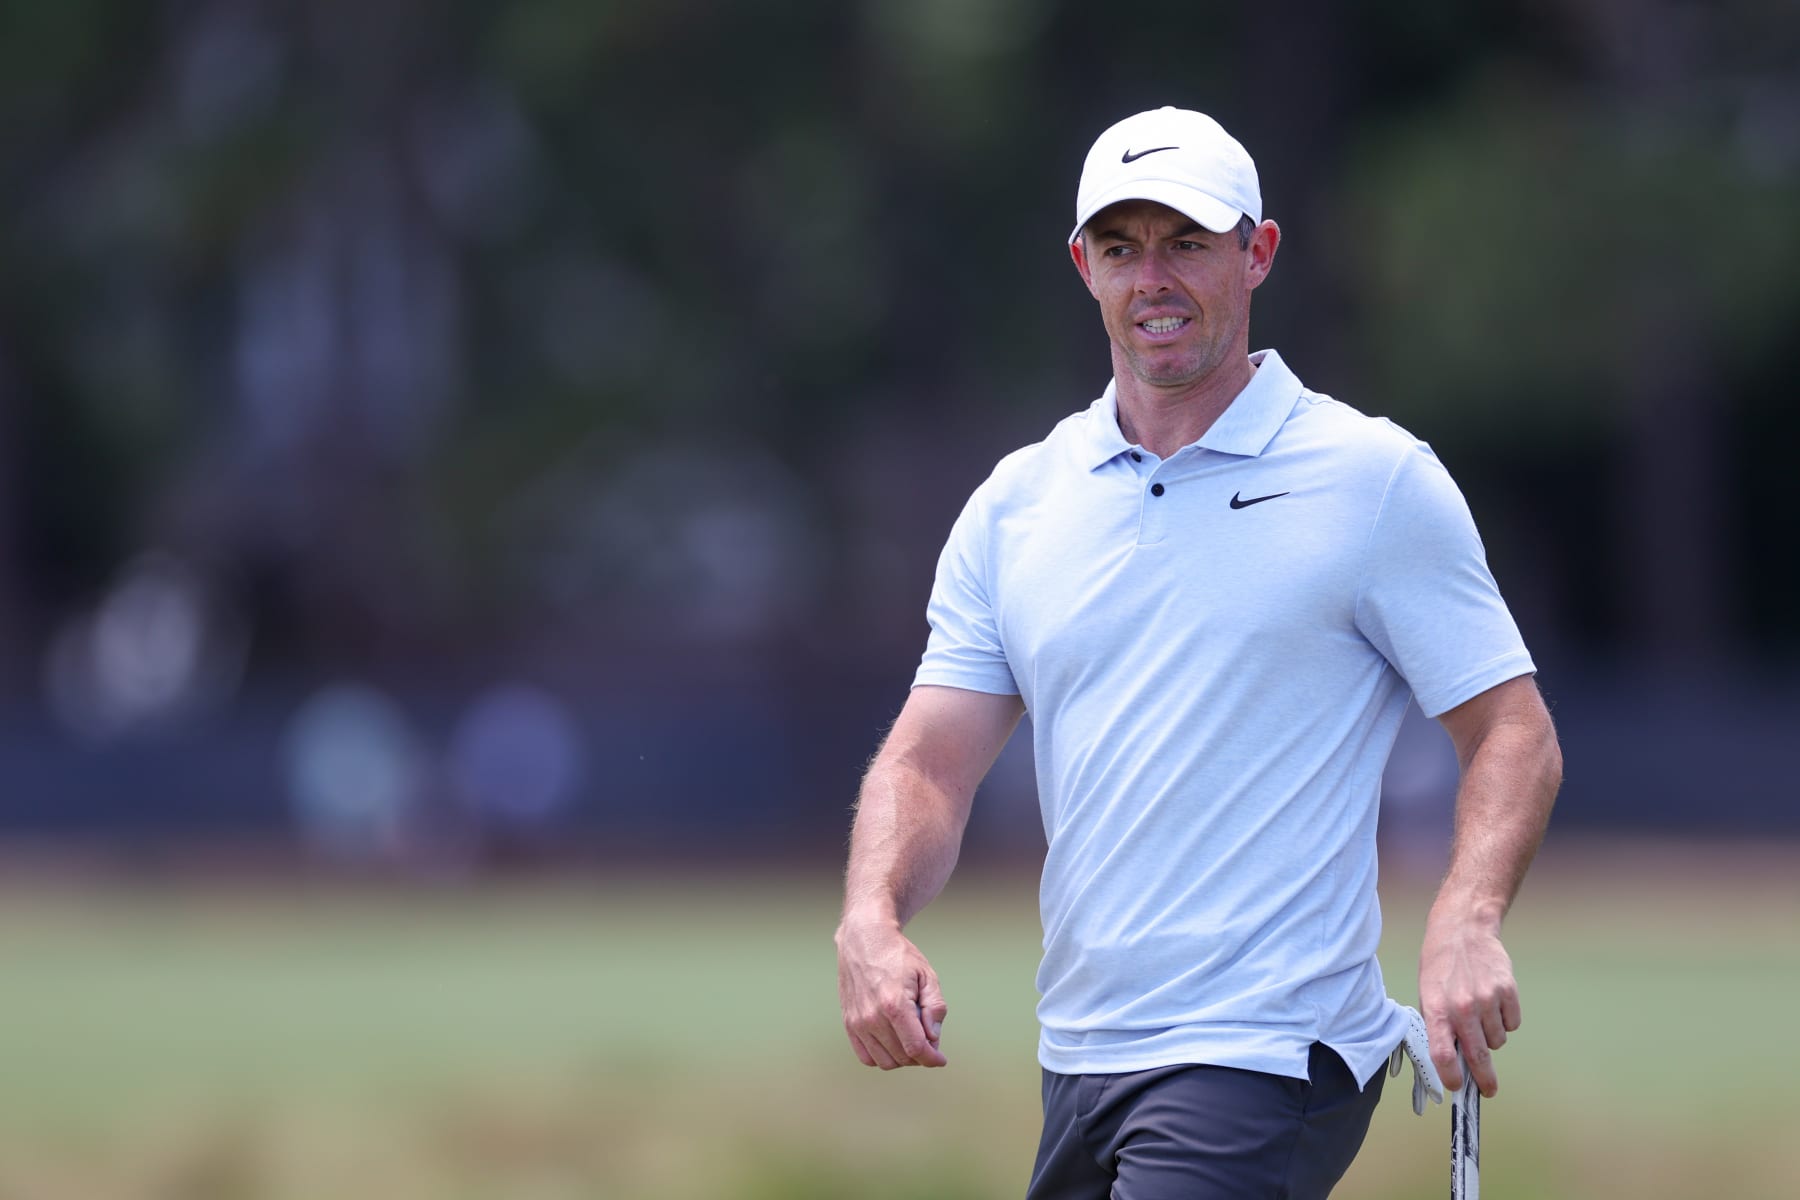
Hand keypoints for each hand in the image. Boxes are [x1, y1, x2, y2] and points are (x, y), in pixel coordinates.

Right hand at [835, 917, 948, 1068]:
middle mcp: (873, 1017)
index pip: (916, 1048)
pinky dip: (882, 1056)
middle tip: (929, 1041)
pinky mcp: (849, 1023)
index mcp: (895, 1004)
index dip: (932, 1058)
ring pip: (885, 1061)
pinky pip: (866, 1056)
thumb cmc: (898, 955)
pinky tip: (893, 1043)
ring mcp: (858, 1022)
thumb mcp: (927, 975)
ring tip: (911, 1039)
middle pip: (902, 1057)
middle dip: (920, 1056)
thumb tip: (934, 1038)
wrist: (864, 939)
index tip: (941, 1059)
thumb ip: (935, 1007)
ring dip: (902, 1058)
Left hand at [1418, 912, 1519, 1097]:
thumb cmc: (1441, 966)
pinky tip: (1494, 1002)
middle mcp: (1462, 1006)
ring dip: (1491, 1037)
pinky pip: (1513, 1024)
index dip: (1451, 1076)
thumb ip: (1438, 1025)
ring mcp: (1487, 999)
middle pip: (1478, 1055)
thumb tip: (1452, 1060)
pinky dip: (1506, 1021)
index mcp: (1436, 1008)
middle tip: (1488, 1089)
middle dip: (1484, 1078)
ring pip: (1498, 1040)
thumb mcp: (1427, 994)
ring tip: (1481, 1013)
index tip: (1457, 1087)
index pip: (1443, 1054)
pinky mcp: (1508, 991)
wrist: (1463, 930)